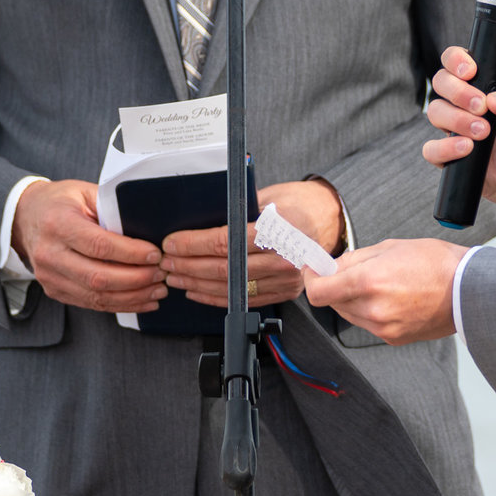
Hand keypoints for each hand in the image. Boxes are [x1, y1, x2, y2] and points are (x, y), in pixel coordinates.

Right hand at [11, 178, 166, 313]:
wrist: (24, 217)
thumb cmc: (60, 202)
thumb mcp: (84, 193)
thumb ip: (112, 208)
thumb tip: (150, 226)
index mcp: (58, 223)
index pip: (99, 245)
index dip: (131, 253)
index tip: (156, 254)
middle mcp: (50, 253)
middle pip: (99, 277)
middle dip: (137, 279)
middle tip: (162, 273)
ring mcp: (50, 276)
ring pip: (96, 296)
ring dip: (133, 296)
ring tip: (158, 290)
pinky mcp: (55, 291)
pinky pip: (92, 304)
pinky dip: (121, 305)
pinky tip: (142, 300)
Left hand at [162, 179, 343, 308]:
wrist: (328, 218)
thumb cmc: (294, 202)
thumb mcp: (265, 196)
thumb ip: (235, 210)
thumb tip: (193, 222)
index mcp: (280, 228)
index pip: (227, 241)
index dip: (193, 244)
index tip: (172, 243)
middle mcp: (286, 257)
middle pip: (226, 268)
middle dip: (189, 266)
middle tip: (167, 262)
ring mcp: (287, 278)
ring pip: (232, 287)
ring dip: (197, 283)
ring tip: (175, 277)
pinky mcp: (285, 292)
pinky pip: (244, 299)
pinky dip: (216, 297)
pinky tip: (197, 290)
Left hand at [302, 238, 462, 344]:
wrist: (469, 289)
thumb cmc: (435, 262)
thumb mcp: (390, 247)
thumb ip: (354, 259)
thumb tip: (330, 266)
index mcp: (368, 281)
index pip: (318, 292)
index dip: (312, 279)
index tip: (315, 269)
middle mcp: (372, 309)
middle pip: (333, 302)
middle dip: (335, 285)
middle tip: (350, 270)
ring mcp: (383, 328)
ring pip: (349, 314)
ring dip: (352, 299)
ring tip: (378, 283)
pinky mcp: (393, 338)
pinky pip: (368, 324)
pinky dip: (370, 311)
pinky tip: (391, 298)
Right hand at [422, 47, 495, 214]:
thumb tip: (494, 99)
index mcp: (485, 85)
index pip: (456, 61)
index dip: (456, 60)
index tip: (470, 71)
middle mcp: (466, 104)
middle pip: (441, 82)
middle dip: (457, 91)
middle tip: (481, 107)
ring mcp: (457, 130)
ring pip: (435, 113)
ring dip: (456, 119)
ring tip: (483, 132)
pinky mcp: (452, 158)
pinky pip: (432, 150)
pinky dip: (445, 148)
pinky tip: (467, 148)